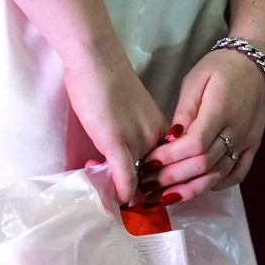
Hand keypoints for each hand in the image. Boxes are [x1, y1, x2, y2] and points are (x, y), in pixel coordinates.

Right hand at [65, 56, 168, 199]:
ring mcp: (137, 139)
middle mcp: (155, 136)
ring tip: (116, 203)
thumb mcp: (128, 113)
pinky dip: (123, 191)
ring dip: (130, 196)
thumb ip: (131, 134)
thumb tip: (121, 157)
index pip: (167, 167)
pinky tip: (118, 200)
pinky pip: (125, 175)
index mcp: (162, 129)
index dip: (157, 185)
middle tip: (128, 204)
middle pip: (157, 177)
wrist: (96, 59)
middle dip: (144, 195)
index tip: (145, 195)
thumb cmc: (108, 80)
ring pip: (142, 180)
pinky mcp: (117, 141)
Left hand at [142, 46, 264, 204]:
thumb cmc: (222, 67)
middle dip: (172, 178)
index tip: (148, 163)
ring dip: (190, 189)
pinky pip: (238, 173)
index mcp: (221, 110)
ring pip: (219, 174)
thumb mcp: (196, 80)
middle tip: (147, 185)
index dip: (169, 158)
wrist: (259, 63)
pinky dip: (218, 185)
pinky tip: (199, 187)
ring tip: (164, 196)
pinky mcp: (254, 145)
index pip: (194, 145)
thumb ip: (184, 111)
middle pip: (204, 164)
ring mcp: (248, 140)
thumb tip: (170, 139)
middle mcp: (237, 130)